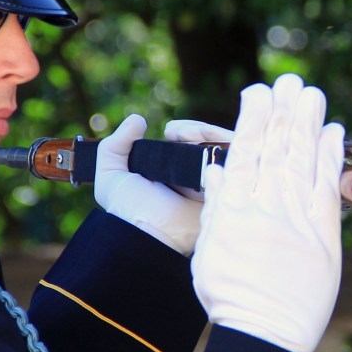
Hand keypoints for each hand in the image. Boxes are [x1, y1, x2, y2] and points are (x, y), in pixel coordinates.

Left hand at [94, 114, 232, 254]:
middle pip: (209, 141)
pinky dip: (229, 149)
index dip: (183, 129)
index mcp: (174, 171)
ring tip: (195, 139)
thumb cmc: (129, 210)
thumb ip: (115, 145)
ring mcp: (214, 183)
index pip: (189, 140)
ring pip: (224, 148)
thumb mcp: (112, 174)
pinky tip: (212, 149)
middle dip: (198, 130)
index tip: (171, 132)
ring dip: (211, 136)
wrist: (147, 232)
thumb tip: (137, 119)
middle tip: (183, 134)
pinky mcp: (227, 191)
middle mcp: (197, 176)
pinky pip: (239, 164)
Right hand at [191, 73, 345, 351]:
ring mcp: (297, 217)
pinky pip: (327, 185)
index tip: (258, 92)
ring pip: (302, 158)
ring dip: (308, 122)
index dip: (253, 117)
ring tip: (312, 93)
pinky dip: (330, 156)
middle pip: (277, 147)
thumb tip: (218, 170)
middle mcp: (266, 206)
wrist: (266, 334)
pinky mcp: (324, 234)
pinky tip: (333, 131)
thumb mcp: (209, 252)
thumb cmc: (232, 298)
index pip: (244, 150)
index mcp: (233, 209)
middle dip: (284, 110)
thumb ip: (217, 208)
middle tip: (291, 80)